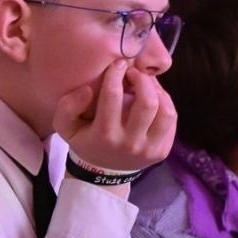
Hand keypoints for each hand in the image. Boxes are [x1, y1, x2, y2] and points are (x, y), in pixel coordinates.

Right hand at [53, 59, 175, 173]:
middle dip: (142, 80)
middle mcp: (129, 143)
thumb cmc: (85, 142)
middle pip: (147, 103)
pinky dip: (165, 104)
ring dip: (158, 91)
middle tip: (135, 73)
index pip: (113, 95)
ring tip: (148, 85)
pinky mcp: (162, 151)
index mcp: (105, 135)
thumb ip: (68, 106)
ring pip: (165, 112)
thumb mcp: (66, 127)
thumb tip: (87, 90)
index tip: (118, 64)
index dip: (116, 73)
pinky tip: (155, 99)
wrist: (103, 173)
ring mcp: (149, 149)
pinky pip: (171, 121)